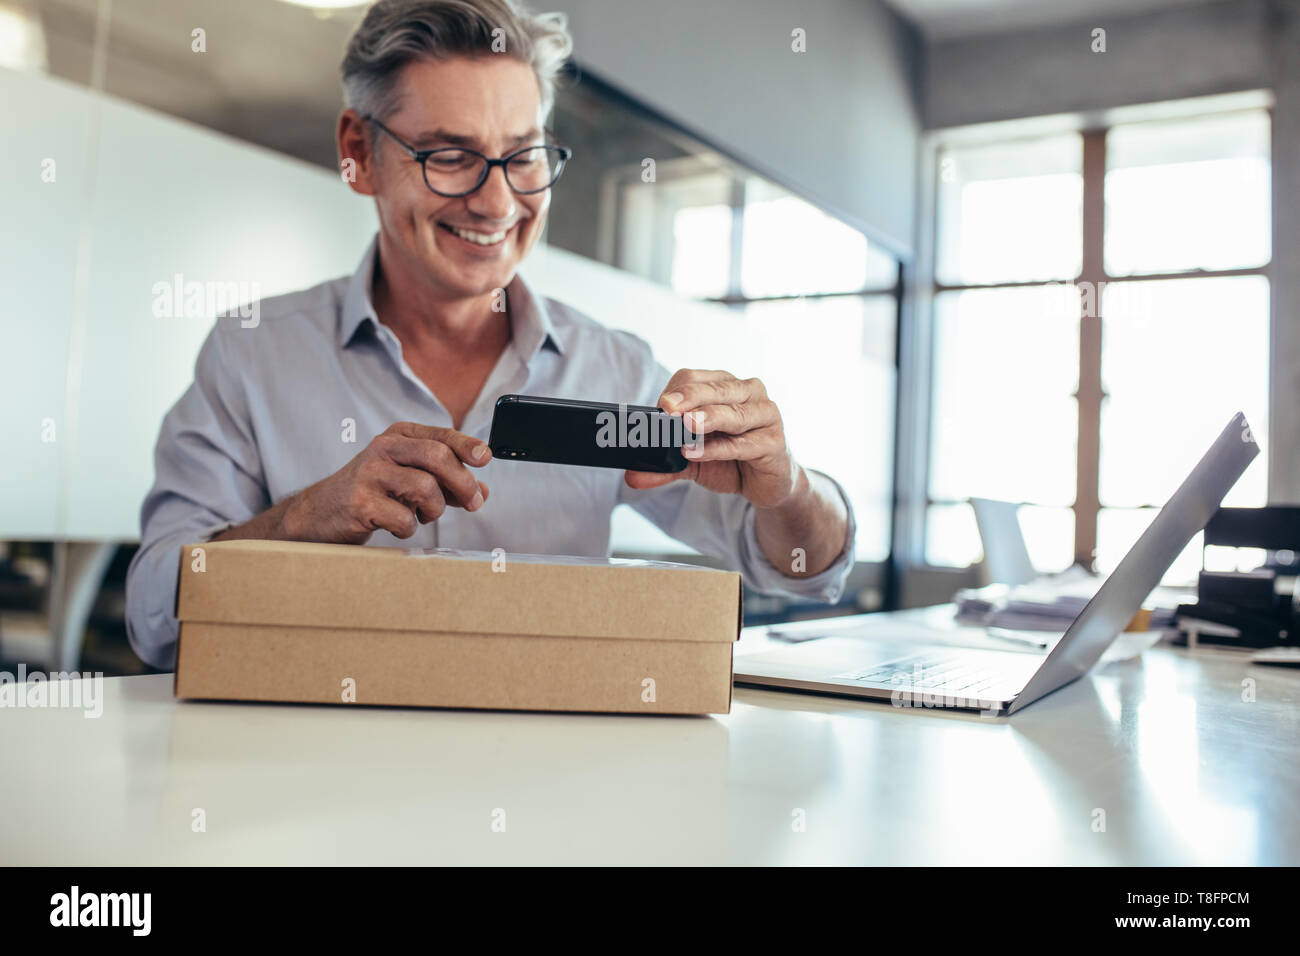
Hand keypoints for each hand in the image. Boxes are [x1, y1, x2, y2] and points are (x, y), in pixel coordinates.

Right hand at [282, 422, 490, 542]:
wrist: (322, 513)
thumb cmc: (374, 493)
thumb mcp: (410, 480)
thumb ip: (446, 483)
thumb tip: (483, 491)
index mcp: (398, 436)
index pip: (440, 436)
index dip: (467, 446)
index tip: (486, 458)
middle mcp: (383, 449)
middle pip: (437, 457)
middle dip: (462, 483)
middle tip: (474, 503)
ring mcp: (369, 474)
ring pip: (425, 489)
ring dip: (434, 510)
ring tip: (421, 515)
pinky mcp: (360, 503)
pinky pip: (404, 518)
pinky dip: (409, 528)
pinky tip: (397, 526)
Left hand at [624, 369, 800, 507]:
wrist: (769, 483)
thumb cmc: (733, 460)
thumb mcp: (693, 461)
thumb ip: (664, 465)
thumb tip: (631, 475)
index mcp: (726, 386)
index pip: (695, 379)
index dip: (675, 392)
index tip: (659, 408)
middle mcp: (749, 393)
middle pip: (714, 390)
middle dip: (689, 399)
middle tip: (666, 409)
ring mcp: (766, 415)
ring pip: (732, 413)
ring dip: (707, 419)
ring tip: (685, 426)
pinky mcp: (774, 442)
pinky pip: (743, 443)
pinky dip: (718, 448)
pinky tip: (697, 453)